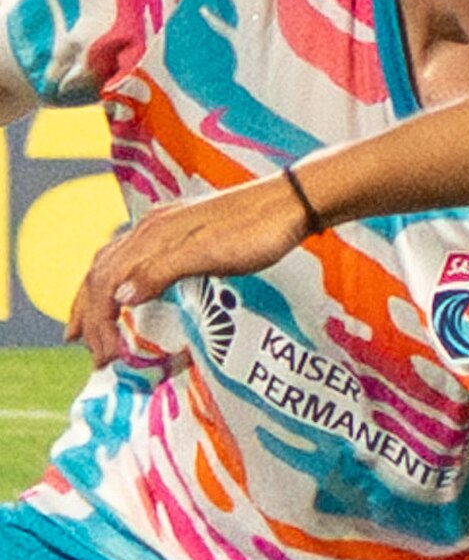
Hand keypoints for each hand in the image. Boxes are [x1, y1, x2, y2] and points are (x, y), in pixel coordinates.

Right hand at [67, 175, 311, 364]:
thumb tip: (120, 295)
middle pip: (101, 272)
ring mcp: (163, 228)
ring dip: (96, 297)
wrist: (289, 203)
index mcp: (152, 235)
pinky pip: (131, 257)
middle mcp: (149, 229)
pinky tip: (126, 292)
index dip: (99, 322)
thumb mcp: (210, 255)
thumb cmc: (256, 231)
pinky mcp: (179, 231)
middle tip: (94, 353)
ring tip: (90, 326)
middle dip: (89, 315)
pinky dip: (118, 280)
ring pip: (112, 262)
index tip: (106, 356)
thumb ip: (163, 271)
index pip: (106, 281)